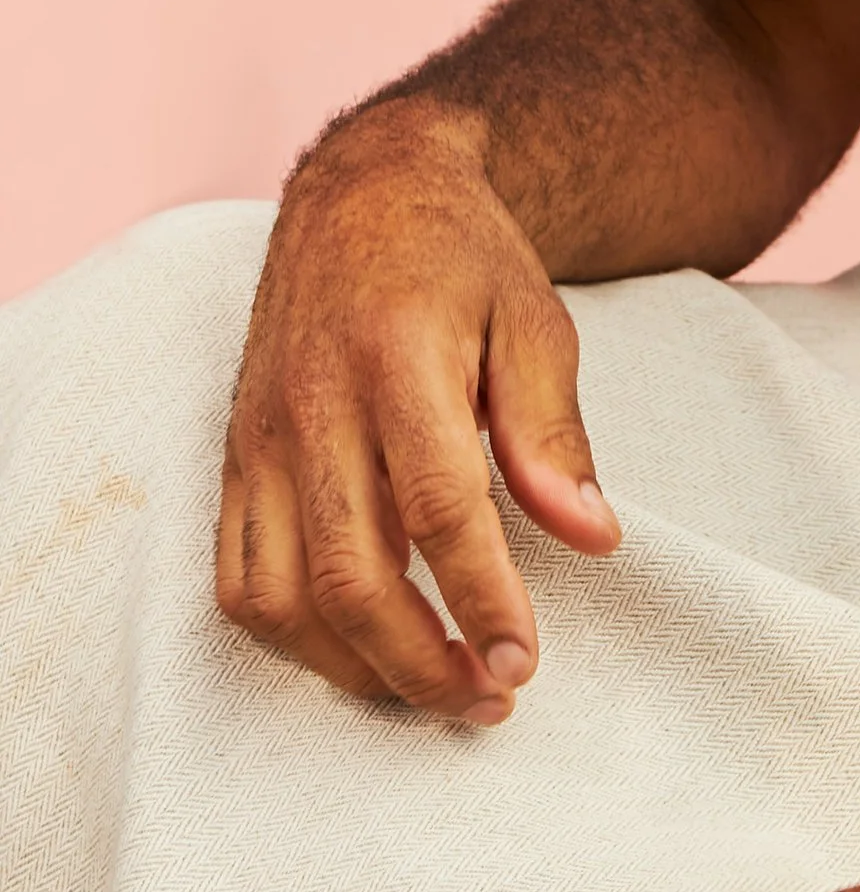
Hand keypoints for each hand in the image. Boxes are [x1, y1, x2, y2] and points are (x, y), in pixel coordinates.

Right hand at [217, 100, 619, 720]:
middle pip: (352, 570)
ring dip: (356, 666)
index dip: (481, 596)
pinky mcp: (234, 458)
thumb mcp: (533, 317)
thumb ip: (552, 430)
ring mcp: (261, 436)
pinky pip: (239, 578)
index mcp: (398, 356)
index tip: (524, 661)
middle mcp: (314, 403)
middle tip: (491, 697)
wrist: (363, 194)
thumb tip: (592, 537)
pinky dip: (293, 636)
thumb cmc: (462, 258)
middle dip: (422, 660)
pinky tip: (359, 649)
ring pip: (283, 593)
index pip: (438, 506)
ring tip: (434, 688)